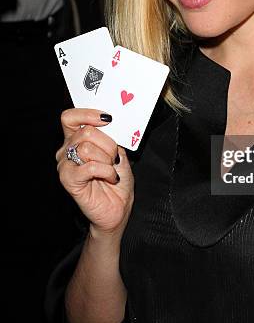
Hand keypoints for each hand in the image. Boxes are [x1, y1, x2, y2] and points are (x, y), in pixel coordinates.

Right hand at [56, 109, 133, 236]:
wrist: (118, 208)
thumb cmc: (117, 180)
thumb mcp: (118, 152)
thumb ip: (111, 137)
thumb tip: (109, 122)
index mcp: (77, 139)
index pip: (70, 117)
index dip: (87, 114)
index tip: (108, 118)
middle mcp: (67, 150)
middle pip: (85, 131)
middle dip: (108, 143)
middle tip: (114, 157)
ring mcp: (65, 165)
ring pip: (87, 148)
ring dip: (107, 159)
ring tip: (111, 169)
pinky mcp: (68, 180)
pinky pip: (90, 167)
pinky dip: (106, 171)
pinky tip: (111, 177)